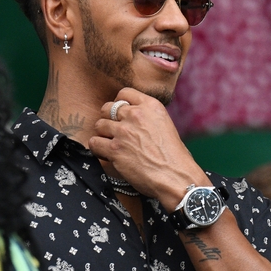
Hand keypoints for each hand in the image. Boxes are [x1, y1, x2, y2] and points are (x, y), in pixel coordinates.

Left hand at [88, 87, 209, 209]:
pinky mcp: (115, 149)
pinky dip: (98, 149)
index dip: (120, 104)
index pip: (124, 93)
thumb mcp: (166, 126)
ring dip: (103, 135)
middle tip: (115, 132)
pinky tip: (107, 155)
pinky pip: (94, 143)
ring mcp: (124, 131)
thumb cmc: (175, 157)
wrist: (176, 177)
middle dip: (109, 119)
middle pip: (108, 108)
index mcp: (151, 106)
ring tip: (113, 145)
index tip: (121, 114)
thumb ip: (148, 118)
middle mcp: (136, 115)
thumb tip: (132, 120)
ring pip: (99, 125)